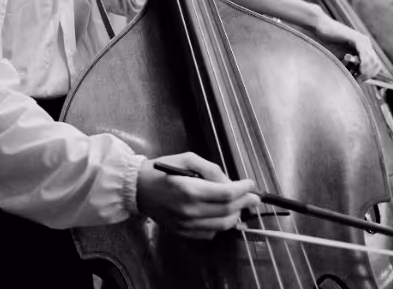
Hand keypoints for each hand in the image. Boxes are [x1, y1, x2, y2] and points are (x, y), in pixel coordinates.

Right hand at [136, 152, 258, 239]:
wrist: (138, 189)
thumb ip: (210, 169)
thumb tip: (230, 182)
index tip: (251, 184)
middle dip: (245, 202)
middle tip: (254, 196)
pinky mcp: (184, 232)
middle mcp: (189, 210)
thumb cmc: (162, 170)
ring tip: (239, 205)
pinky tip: (220, 214)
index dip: (243, 189)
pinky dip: (220, 225)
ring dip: (236, 215)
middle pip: (228, 210)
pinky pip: (210, 233)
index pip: (226, 194)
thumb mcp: (187, 159)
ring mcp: (186, 224)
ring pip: (222, 225)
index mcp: (190, 190)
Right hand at [313, 15, 383, 78]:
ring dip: (367, 71)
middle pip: (376, 64)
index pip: (375, 64)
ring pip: (373, 61)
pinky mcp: (357, 39)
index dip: (370, 74)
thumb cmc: (329, 41)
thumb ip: (350, 63)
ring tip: (358, 75)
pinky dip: (364, 64)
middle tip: (359, 78)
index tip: (361, 79)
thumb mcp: (342, 55)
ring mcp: (363, 40)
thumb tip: (356, 77)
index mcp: (364, 47)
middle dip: (369, 74)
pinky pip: (365, 55)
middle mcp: (366, 43)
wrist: (322, 26)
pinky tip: (359, 68)